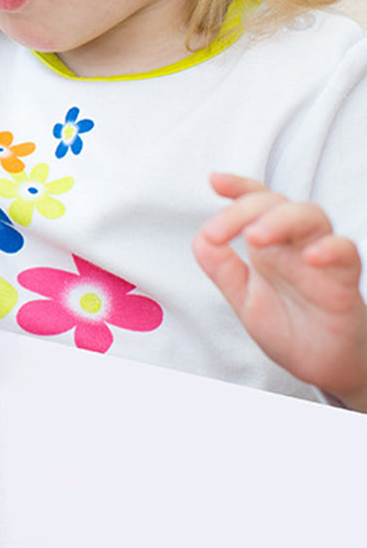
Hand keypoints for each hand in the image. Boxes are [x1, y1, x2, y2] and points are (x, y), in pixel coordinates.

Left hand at [193, 172, 366, 407]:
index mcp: (269, 246)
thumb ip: (223, 269)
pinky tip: (310, 256)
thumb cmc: (289, 328)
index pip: (256, 203)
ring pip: (312, 216)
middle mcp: (294, 246)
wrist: (323, 367)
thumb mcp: (244, 299)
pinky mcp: (344, 281)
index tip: (214, 181)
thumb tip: (200, 238)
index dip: (238, 187)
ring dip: (282, 219)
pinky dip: (330, 248)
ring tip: (255, 236)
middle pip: (278, 203)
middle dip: (247, 208)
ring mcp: (320, 260)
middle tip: (219, 232)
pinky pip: (346, 252)